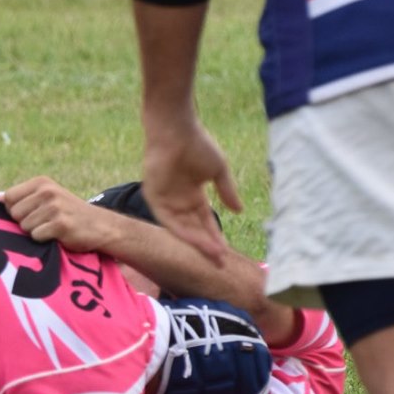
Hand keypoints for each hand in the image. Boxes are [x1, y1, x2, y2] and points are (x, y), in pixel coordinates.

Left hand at [4, 175, 121, 252]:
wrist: (100, 225)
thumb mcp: (47, 198)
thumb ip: (22, 198)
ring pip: (24, 227)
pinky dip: (44, 240)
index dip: (15, 211)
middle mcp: (47, 192)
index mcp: (41, 183)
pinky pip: (36, 237)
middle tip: (45, 222)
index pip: (8, 198)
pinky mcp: (61, 224)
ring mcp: (55, 207)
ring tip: (52, 228)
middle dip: (25, 223)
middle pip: (14, 214)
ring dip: (36, 232)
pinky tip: (58, 235)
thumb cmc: (67, 213)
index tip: (31, 214)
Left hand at [142, 117, 241, 265]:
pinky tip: (196, 242)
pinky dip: (182, 231)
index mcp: (192, 196)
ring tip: (213, 255)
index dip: (215, 237)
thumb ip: (227, 192)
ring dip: (197, 242)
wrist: (177, 131)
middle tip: (220, 263)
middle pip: (193, 230)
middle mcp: (178, 201)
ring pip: (182, 228)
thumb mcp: (218, 172)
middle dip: (207, 246)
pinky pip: (167, 220)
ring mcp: (165, 200)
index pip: (204, 222)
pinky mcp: (153, 196)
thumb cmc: (198, 145)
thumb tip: (240, 211)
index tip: (227, 253)